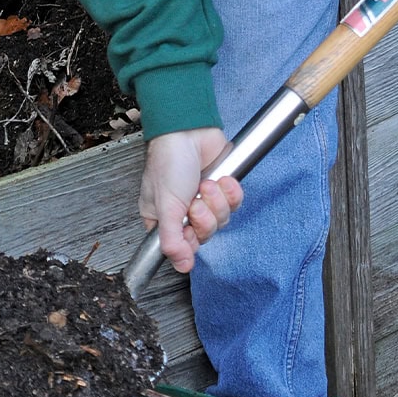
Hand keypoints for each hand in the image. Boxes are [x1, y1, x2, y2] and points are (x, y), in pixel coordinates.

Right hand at [139, 128, 243, 272]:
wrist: (187, 130)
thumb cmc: (168, 161)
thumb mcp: (165, 206)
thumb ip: (171, 240)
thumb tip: (181, 266)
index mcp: (163, 219)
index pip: (182, 246)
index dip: (190, 241)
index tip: (190, 230)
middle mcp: (183, 213)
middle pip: (205, 235)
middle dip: (205, 217)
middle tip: (196, 202)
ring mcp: (204, 200)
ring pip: (222, 220)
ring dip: (217, 201)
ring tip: (206, 184)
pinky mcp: (222, 188)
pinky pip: (235, 203)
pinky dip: (230, 192)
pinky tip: (221, 179)